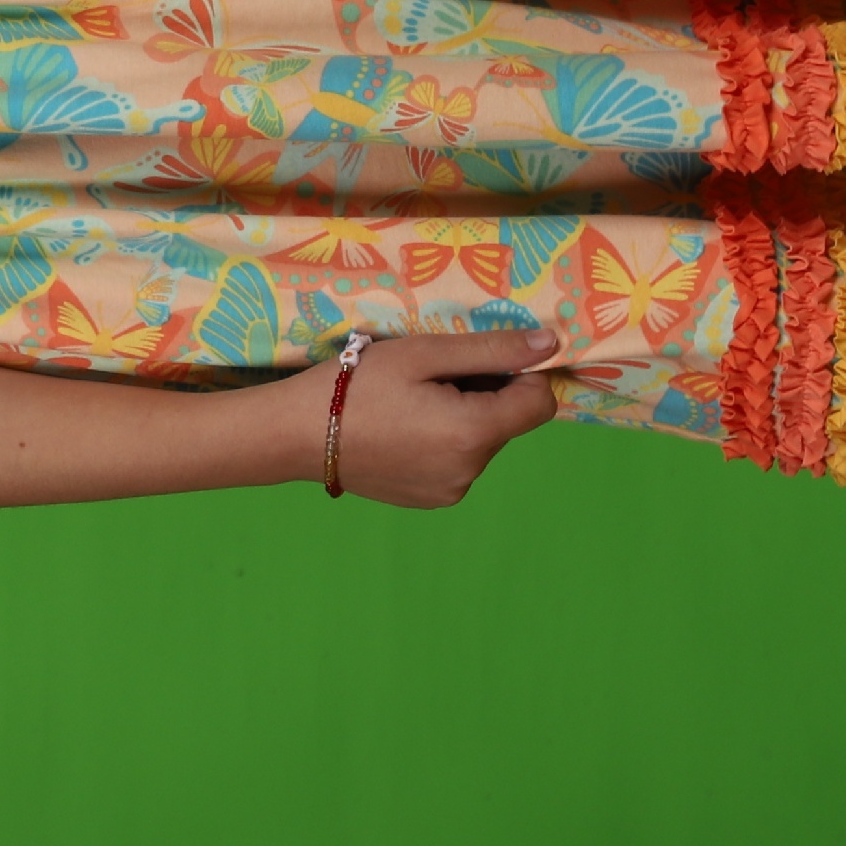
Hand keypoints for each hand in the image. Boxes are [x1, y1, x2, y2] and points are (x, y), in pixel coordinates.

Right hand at [328, 327, 562, 508]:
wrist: (295, 435)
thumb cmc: (356, 384)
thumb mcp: (422, 354)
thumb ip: (491, 350)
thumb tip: (550, 343)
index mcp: (474, 433)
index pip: (540, 404)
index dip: (521, 376)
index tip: (477, 360)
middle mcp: (471, 472)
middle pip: (508, 423)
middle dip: (484, 395)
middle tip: (428, 378)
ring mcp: (451, 492)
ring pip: (482, 443)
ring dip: (464, 419)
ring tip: (410, 404)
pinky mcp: (431, 501)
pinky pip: (458, 463)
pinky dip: (444, 443)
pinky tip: (403, 430)